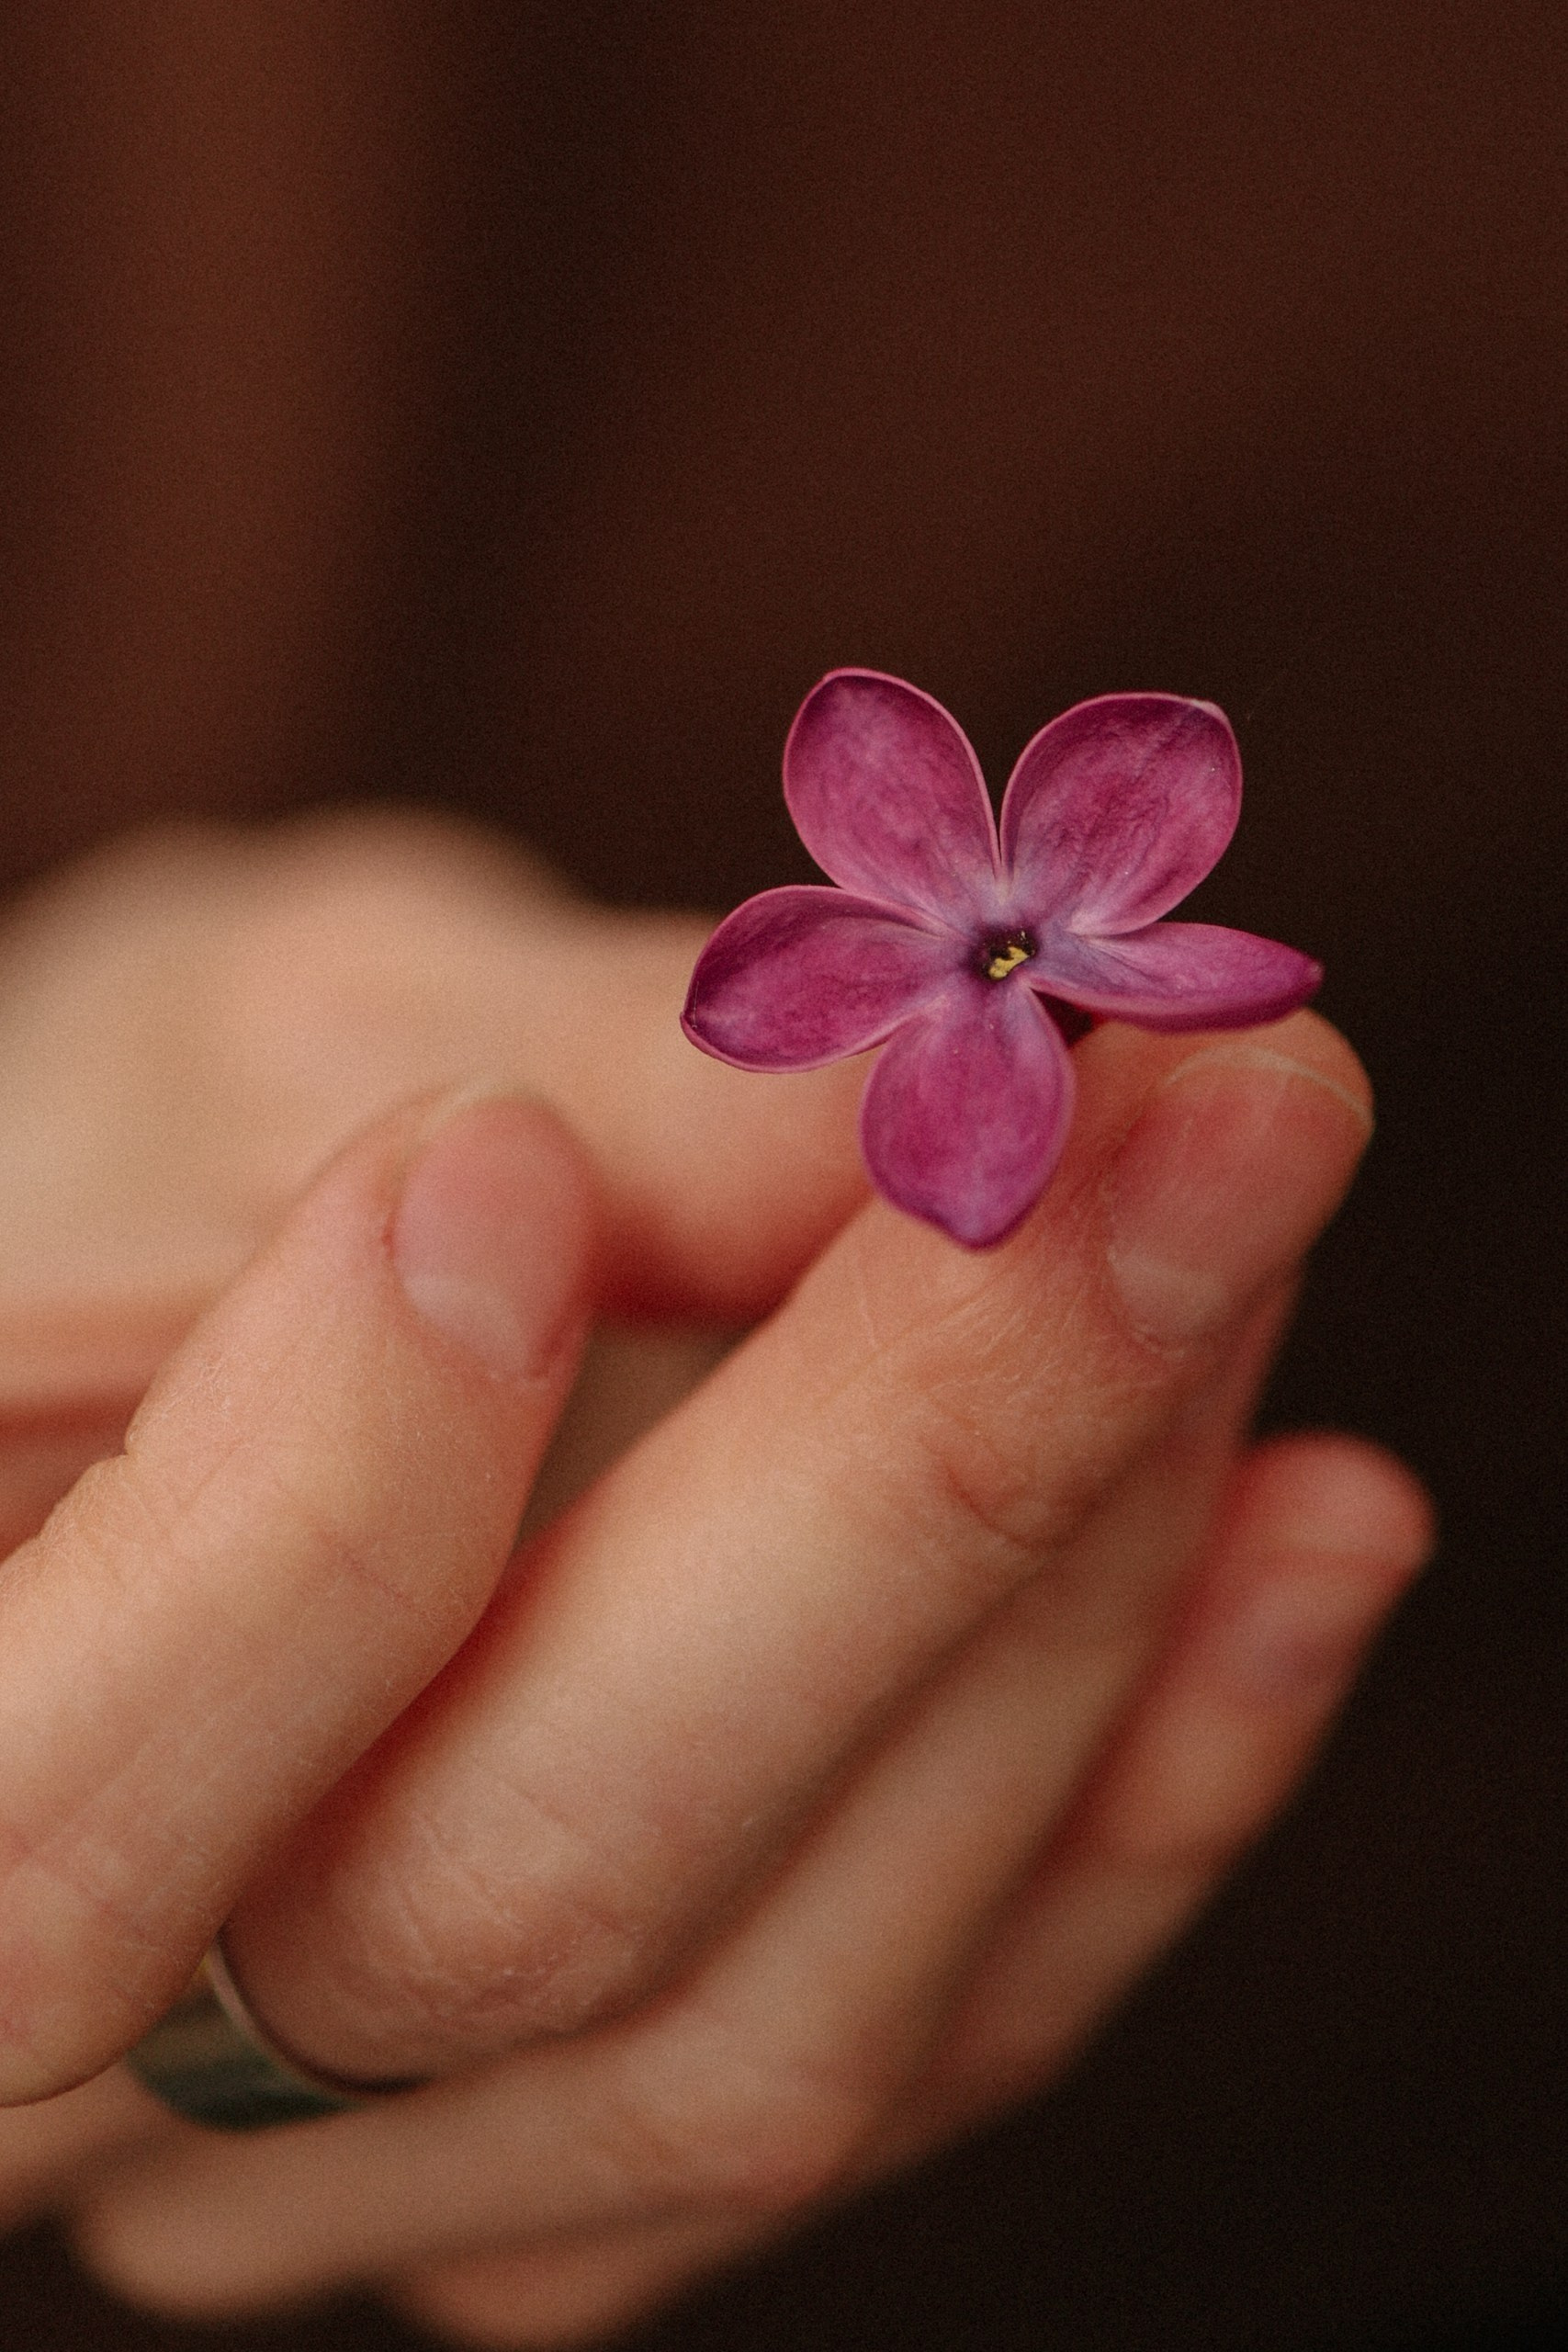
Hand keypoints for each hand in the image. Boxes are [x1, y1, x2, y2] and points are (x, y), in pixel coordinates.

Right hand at [0, 816, 1430, 2343]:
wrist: (165, 1283)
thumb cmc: (130, 1134)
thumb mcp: (260, 1034)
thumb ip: (569, 1077)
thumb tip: (949, 1084)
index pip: (49, 1807)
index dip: (315, 1523)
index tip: (516, 1161)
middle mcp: (120, 2058)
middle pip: (508, 1909)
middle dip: (910, 1494)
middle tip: (1205, 1134)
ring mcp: (386, 2147)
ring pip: (768, 2026)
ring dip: (1077, 1608)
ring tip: (1239, 1242)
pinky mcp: (624, 2130)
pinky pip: (914, 2044)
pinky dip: (1144, 1793)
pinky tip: (1301, 1527)